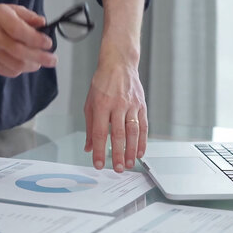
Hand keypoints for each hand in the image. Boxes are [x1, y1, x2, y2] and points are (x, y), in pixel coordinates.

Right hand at [0, 4, 57, 76]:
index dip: (36, 39)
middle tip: (53, 60)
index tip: (48, 43)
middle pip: (19, 52)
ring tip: (39, 63)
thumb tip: (43, 23)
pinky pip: (8, 71)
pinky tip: (25, 64)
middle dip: (40, 58)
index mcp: (0, 18)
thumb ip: (28, 16)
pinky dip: (21, 70)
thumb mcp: (11, 10)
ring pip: (15, 65)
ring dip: (32, 65)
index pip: (19, 31)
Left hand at [84, 44, 147, 172]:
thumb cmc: (102, 83)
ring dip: (132, 150)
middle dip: (118, 154)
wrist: (119, 64)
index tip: (98, 164)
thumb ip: (90, 127)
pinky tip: (140, 152)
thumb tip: (89, 147)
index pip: (100, 133)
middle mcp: (117, 105)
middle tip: (117, 169)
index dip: (99, 150)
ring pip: (133, 132)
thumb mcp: (89, 103)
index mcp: (101, 105)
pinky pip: (144, 126)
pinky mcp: (141, 105)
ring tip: (129, 164)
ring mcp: (131, 105)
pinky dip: (143, 141)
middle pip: (118, 134)